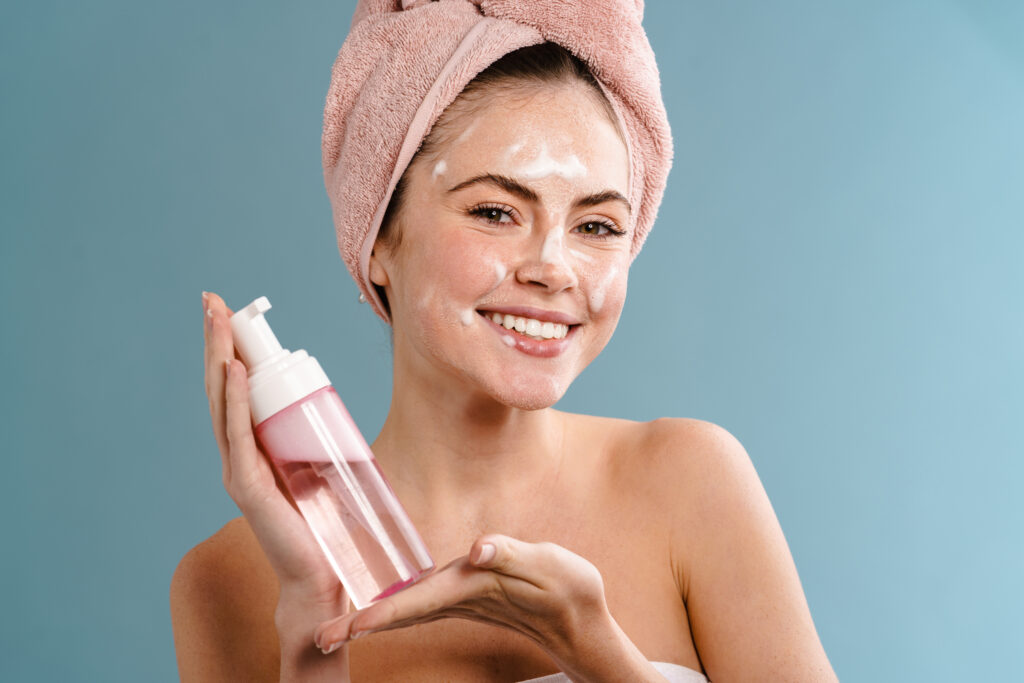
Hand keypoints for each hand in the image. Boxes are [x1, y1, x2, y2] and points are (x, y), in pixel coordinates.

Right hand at [202, 292, 349, 669]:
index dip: (230, 351)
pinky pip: (238, 435)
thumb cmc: (323, 525)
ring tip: (219, 321)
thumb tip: (334, 416)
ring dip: (220, 358)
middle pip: (221, 388)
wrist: (322, 576)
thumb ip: (315, 444)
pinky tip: (234, 371)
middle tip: (212, 301)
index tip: (227, 313)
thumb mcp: (318, 469)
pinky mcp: (248, 486)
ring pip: (223, 404)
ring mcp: (238, 470)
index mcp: (251, 449)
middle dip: (217, 342)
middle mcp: (237, 455)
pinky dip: (235, 401)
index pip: (235, 391)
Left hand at [312, 534, 614, 669]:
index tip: (349, 627)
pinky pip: (419, 609)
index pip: (418, 602)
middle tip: (318, 639)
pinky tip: (374, 615)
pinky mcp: (466, 601)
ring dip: (367, 622)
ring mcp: (461, 604)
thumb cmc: (570, 591)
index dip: (382, 612)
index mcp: (474, 588)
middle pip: (400, 614)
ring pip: (405, 614)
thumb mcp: (549, 564)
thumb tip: (479, 548)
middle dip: (359, 626)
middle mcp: (460, 599)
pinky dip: (391, 613)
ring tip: (332, 631)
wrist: (582, 624)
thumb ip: (512, 554)